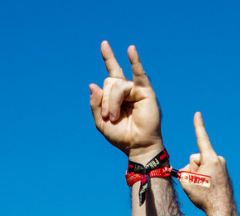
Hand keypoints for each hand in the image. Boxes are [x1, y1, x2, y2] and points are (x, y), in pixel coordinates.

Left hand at [89, 41, 162, 162]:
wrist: (137, 146)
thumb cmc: (121, 136)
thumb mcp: (101, 121)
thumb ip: (95, 104)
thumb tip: (93, 84)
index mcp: (117, 95)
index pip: (112, 73)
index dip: (109, 58)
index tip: (104, 44)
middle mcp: (127, 89)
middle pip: (109, 82)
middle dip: (105, 100)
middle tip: (109, 116)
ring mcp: (136, 89)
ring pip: (117, 85)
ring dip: (112, 102)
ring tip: (115, 116)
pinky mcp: (146, 92)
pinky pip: (139, 74)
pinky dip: (135, 62)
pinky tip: (131, 50)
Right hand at [178, 112, 233, 215]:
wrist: (222, 210)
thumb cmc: (205, 197)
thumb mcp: (187, 183)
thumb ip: (183, 172)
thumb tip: (186, 171)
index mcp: (211, 158)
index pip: (202, 138)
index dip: (198, 126)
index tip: (197, 114)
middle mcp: (218, 160)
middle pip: (196, 159)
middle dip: (193, 169)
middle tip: (198, 184)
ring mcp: (222, 167)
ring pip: (202, 166)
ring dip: (199, 175)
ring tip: (204, 189)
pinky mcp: (223, 174)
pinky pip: (208, 173)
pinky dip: (205, 179)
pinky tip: (208, 190)